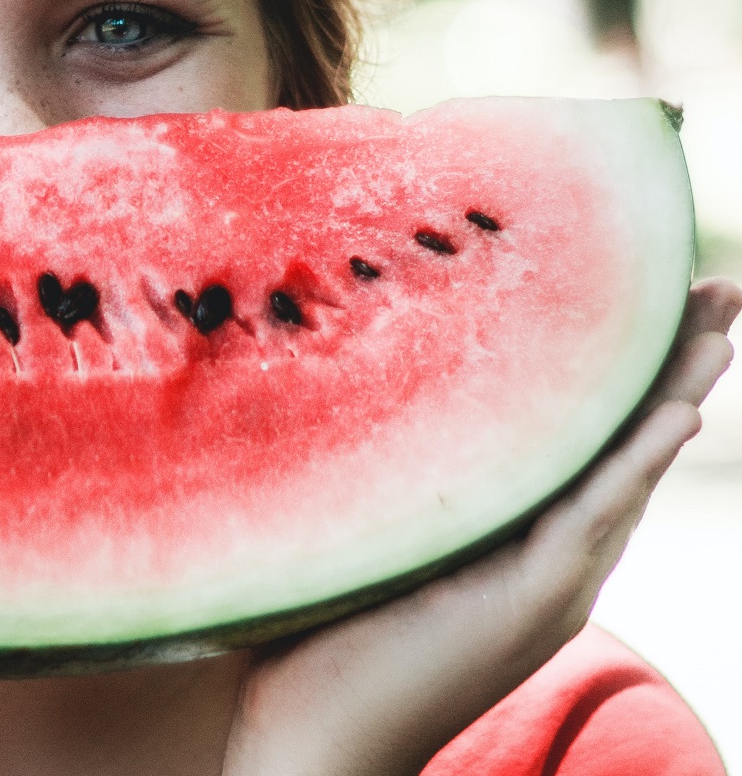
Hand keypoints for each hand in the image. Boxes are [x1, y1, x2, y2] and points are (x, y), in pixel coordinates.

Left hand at [223, 277, 741, 775]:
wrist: (316, 742)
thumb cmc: (320, 641)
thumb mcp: (371, 536)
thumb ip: (395, 479)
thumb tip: (354, 382)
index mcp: (518, 542)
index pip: (587, 441)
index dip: (624, 373)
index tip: (652, 297)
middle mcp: (551, 560)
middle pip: (626, 444)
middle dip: (674, 365)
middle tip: (717, 288)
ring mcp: (551, 584)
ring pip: (628, 470)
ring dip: (676, 391)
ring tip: (719, 322)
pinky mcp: (531, 602)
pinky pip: (594, 517)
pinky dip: (636, 461)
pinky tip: (678, 409)